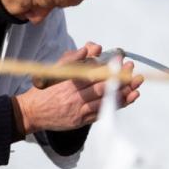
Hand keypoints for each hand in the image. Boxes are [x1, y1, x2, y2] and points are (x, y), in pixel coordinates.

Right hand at [14, 42, 142, 133]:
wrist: (31, 113)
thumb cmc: (43, 91)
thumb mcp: (54, 71)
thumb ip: (73, 59)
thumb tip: (93, 47)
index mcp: (67, 83)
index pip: (91, 74)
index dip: (107, 68)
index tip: (119, 60)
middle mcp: (74, 97)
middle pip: (101, 87)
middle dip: (119, 78)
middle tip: (132, 70)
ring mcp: (78, 110)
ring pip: (104, 101)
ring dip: (123, 92)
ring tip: (136, 84)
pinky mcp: (81, 120)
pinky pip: (102, 113)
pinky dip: (116, 105)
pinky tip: (129, 98)